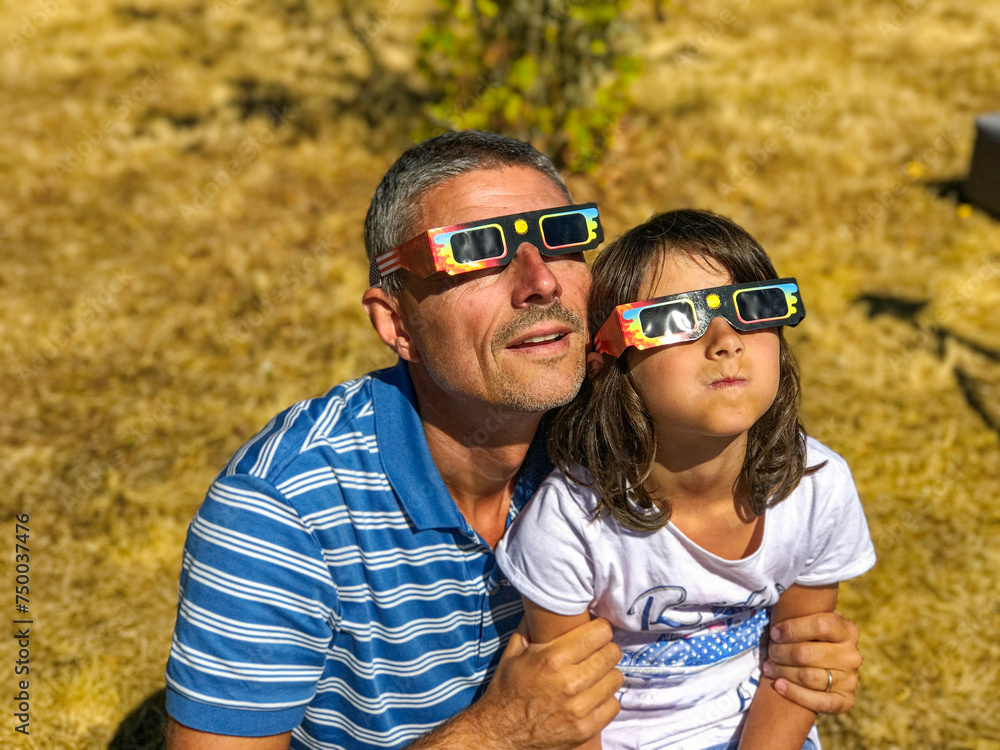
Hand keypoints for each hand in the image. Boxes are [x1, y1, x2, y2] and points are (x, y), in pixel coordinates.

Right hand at [471, 617, 623, 749]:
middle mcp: (569, 682)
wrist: (500, 732)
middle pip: (612, 654)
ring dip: (607, 674)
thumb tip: (546, 600)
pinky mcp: (585, 729)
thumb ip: (532, 624)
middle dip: (606, 649)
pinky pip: (613, 705)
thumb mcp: (514, 651)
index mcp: (553, 658)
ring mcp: (579, 708)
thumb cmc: (507, 688)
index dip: (600, 629)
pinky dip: (606, 699)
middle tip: (597, 651)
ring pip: (616, 679)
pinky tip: (593, 695)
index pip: (600, 633)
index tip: (596, 631)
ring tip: (595, 674)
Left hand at [763, 611, 861, 713]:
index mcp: (847, 630)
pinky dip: (795, 693)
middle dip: (781, 653)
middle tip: (769, 651)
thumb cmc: (809, 638)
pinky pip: (819, 701)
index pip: (820, 625)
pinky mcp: (845, 700)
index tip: (774, 632)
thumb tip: (773, 598)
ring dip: (782, 672)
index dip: (792, 629)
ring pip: (808, 676)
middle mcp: (852, 655)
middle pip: (807, 653)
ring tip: (768, 667)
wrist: (824, 668)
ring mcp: (850, 679)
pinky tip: (779, 685)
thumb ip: (800, 615)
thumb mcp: (810, 622)